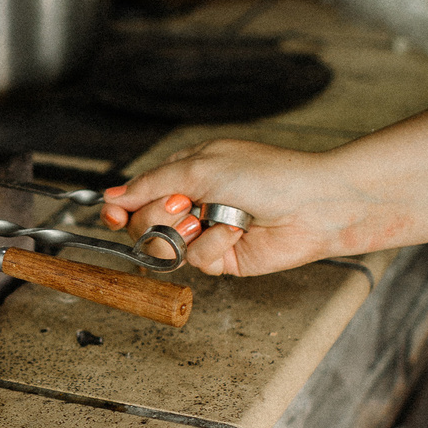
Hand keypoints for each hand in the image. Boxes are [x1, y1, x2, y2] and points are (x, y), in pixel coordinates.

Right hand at [101, 138, 378, 275]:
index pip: (134, 196)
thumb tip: (111, 196)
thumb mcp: (198, 166)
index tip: (113, 215)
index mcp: (183, 175)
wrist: (316, 204)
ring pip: (165, 247)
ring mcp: (206, 233)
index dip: (120, 209)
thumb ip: (149, 185)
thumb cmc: (268, 175)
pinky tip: (236, 233)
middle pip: (142, 225)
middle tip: (185, 206)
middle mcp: (192, 204)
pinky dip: (213, 246)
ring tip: (208, 221)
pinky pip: (197, 262)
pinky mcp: (224, 258)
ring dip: (184, 234)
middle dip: (158, 218)